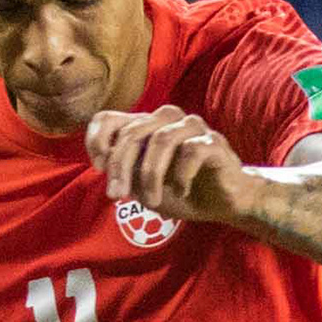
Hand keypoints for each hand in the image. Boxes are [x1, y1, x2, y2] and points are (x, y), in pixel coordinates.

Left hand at [85, 106, 251, 227]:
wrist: (225, 203)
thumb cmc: (182, 191)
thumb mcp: (143, 185)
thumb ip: (125, 170)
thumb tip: (104, 161)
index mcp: (146, 124)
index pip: (109, 118)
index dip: (97, 139)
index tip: (98, 169)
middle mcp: (167, 119)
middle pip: (132, 132)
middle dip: (120, 166)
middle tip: (116, 196)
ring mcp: (192, 127)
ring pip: (161, 139)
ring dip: (151, 175)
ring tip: (153, 201)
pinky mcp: (214, 142)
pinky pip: (191, 151)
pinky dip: (181, 175)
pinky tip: (183, 191)